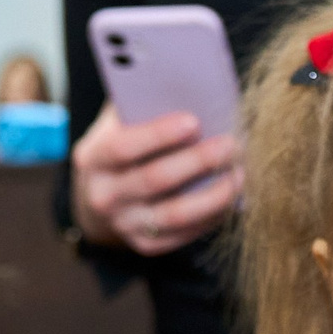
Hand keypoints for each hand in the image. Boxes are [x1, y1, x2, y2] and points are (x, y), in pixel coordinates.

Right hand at [71, 103, 239, 255]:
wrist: (105, 193)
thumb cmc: (124, 143)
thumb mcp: (121, 121)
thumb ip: (143, 105)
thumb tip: (191, 88)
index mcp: (93, 158)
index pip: (122, 147)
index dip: (158, 134)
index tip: (194, 120)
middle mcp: (104, 196)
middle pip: (154, 180)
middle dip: (197, 161)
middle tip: (231, 144)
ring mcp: (125, 224)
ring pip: (176, 214)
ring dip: (214, 194)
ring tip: (239, 173)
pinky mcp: (147, 245)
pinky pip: (186, 233)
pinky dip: (213, 215)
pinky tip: (233, 197)